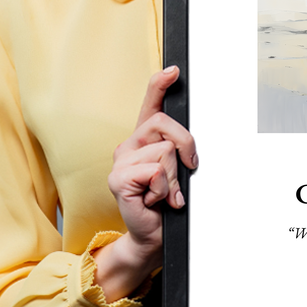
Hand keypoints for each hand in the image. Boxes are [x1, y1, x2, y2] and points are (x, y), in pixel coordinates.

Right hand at [93, 66, 197, 300]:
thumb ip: (179, 151)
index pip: (150, 104)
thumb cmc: (167, 203)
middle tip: (186, 170)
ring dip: (174, 177)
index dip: (160, 84)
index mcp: (144, 140)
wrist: (153, 235)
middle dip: (186, 146)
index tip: (174, 70)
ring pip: (165, 151)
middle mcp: (129, 145)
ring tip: (165, 193)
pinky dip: (164, 189)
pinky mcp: (118, 179)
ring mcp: (120, 161)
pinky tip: (155, 200)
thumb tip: (189, 143)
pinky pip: (155, 171)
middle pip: (165, 124)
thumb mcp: (178, 171)